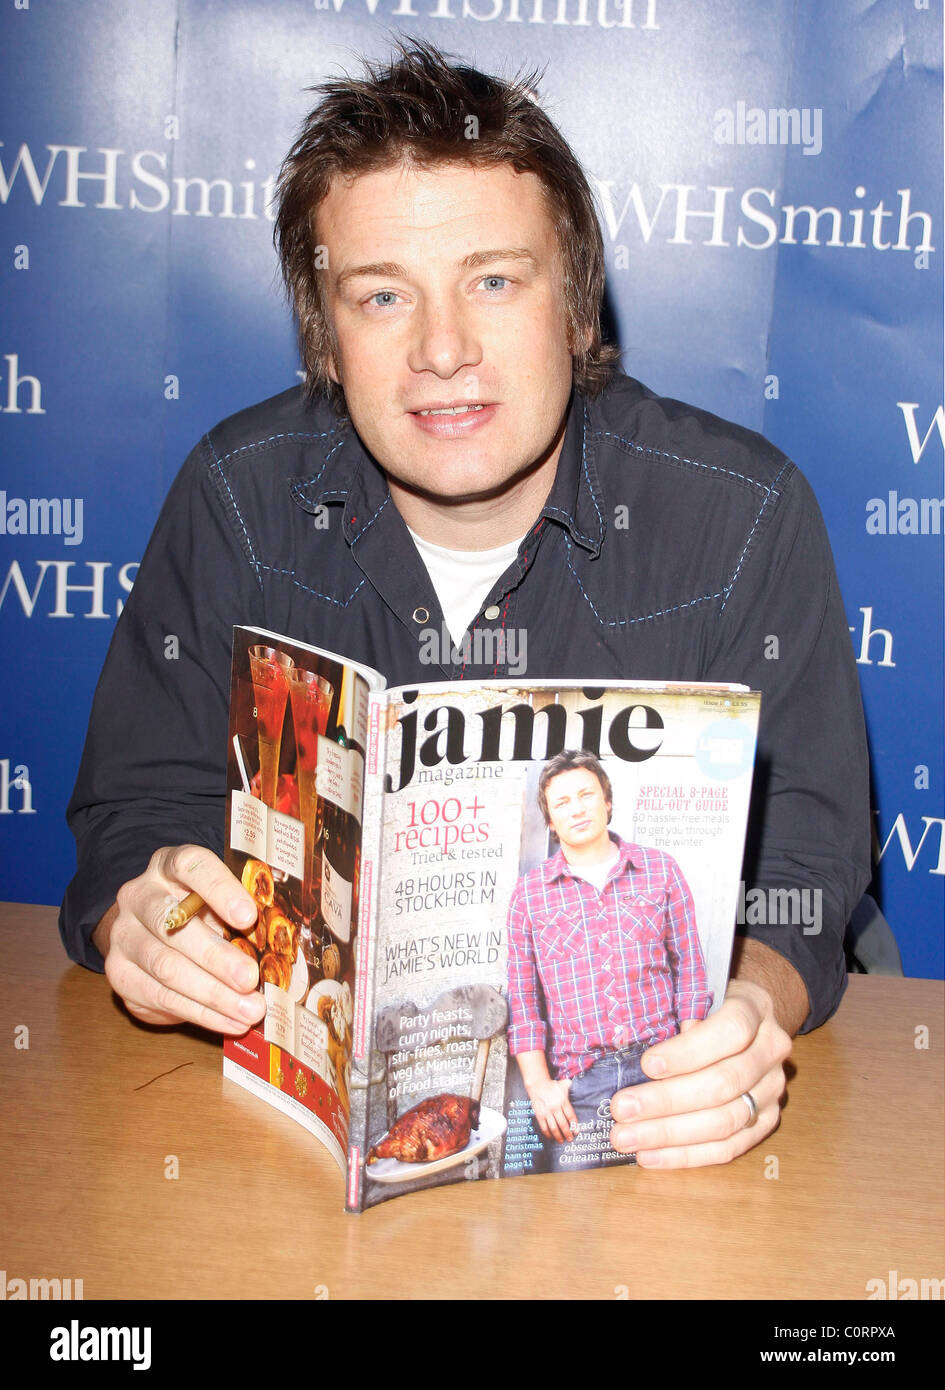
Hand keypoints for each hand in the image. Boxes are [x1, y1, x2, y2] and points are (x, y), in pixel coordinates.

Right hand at [94, 844, 267, 1033]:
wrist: (146, 929)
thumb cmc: (198, 910)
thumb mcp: (218, 899)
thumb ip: (240, 914)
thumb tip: (278, 946)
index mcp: (168, 865)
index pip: (191, 866)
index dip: (220, 890)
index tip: (248, 916)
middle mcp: (139, 896)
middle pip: (173, 926)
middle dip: (216, 957)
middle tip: (250, 978)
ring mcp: (124, 937)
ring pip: (166, 968)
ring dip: (213, 994)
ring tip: (249, 1009)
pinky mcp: (121, 975)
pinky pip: (161, 998)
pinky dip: (202, 1013)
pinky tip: (230, 1020)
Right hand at [527, 1077, 578, 1143]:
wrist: (537, 1084)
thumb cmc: (552, 1086)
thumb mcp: (563, 1084)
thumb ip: (570, 1086)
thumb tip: (575, 1086)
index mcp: (563, 1101)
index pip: (570, 1116)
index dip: (574, 1125)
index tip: (576, 1132)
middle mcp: (555, 1107)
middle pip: (563, 1124)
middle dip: (567, 1133)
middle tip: (570, 1139)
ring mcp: (547, 1112)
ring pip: (554, 1128)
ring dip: (558, 1136)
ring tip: (561, 1141)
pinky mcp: (539, 1115)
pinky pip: (544, 1127)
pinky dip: (548, 1134)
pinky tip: (551, 1137)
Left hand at [608, 978, 790, 1166]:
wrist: (750, 1019)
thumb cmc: (708, 1003)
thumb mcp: (694, 992)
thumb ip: (675, 1014)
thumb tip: (638, 1052)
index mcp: (754, 1009)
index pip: (730, 1032)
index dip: (689, 1052)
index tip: (648, 1065)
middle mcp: (770, 1051)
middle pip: (723, 1084)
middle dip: (667, 1100)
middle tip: (622, 1109)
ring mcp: (772, 1090)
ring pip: (725, 1121)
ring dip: (670, 1134)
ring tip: (627, 1138)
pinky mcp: (766, 1121)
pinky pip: (729, 1148)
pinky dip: (686, 1155)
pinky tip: (650, 1156)